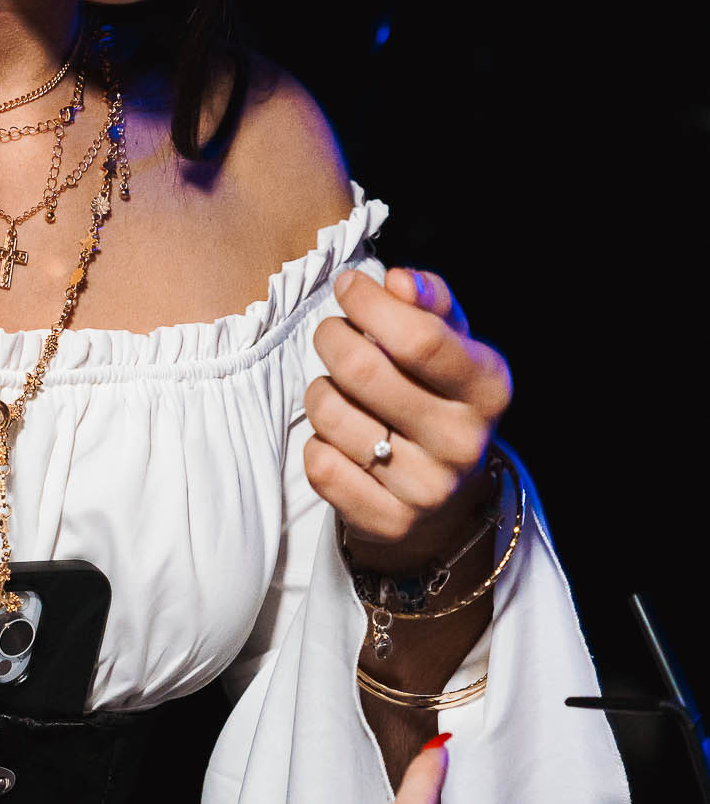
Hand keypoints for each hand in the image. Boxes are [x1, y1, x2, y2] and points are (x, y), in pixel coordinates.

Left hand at [305, 265, 510, 549]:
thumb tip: (397, 281)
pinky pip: (319, 464)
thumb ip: (428, 299)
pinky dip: (316, 442)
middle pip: (362, 370)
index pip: (420, 338)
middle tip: (333, 335)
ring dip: (321, 391)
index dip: (370, 303)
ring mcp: (428, 489)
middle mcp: (464, 442)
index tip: (348, 286)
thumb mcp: (451, 341)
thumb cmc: (437, 393)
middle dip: (332, 338)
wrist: (446, 493)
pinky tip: (340, 439)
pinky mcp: (388, 522)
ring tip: (341, 392)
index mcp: (487, 388)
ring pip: (329, 413)